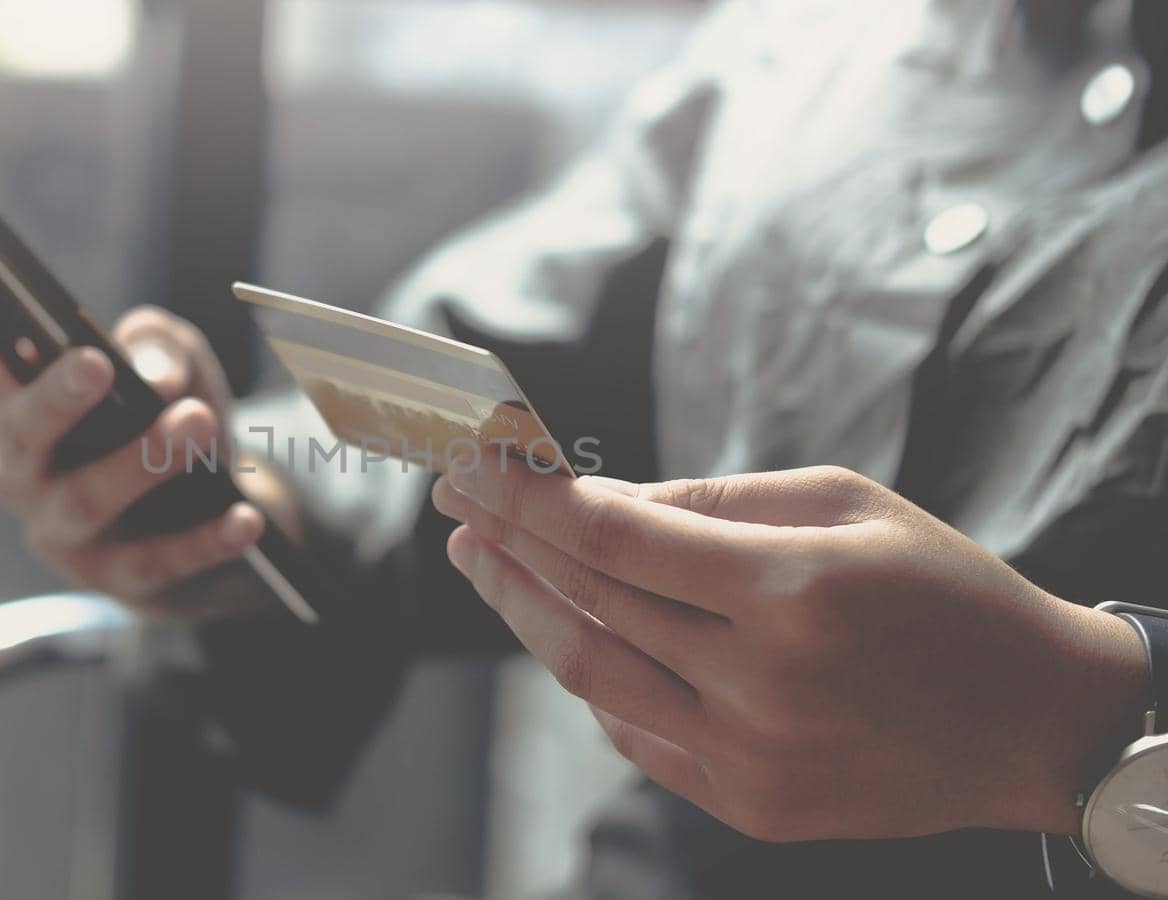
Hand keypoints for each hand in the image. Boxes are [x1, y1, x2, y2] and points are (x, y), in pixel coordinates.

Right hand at [0, 212, 269, 617]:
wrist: (216, 525)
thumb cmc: (173, 424)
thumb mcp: (176, 368)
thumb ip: (161, 346)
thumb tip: (154, 380)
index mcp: (18, 408)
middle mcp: (24, 472)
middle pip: (24, 432)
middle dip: (56, 399)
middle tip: (96, 364)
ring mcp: (66, 535)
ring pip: (90, 500)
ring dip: (144, 461)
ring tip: (195, 423)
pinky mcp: (121, 582)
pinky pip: (161, 561)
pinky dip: (205, 539)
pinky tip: (245, 515)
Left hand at [433, 459, 1145, 839]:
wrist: (1034, 722)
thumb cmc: (946, 593)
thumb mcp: (845, 506)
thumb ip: (713, 503)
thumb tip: (598, 499)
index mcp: (792, 595)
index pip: (614, 540)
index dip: (527, 499)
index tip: (472, 464)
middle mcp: (762, 686)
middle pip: (588, 608)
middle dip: (508, 546)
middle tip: (460, 503)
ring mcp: (751, 758)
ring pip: (592, 678)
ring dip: (525, 614)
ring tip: (484, 561)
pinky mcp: (749, 806)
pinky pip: (634, 734)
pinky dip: (592, 678)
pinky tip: (564, 631)